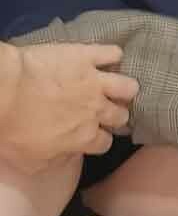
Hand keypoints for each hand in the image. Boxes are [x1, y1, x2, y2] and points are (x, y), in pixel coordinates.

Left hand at [0, 42, 138, 174]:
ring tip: (115, 87)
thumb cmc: (13, 127)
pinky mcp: (87, 55)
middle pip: (120, 115)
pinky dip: (113, 56)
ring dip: (123, 89)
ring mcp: (95, 81)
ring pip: (127, 86)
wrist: (4, 89)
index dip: (99, 139)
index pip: (105, 142)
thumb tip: (69, 156)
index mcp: (84, 137)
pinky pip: (113, 53)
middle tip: (105, 111)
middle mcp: (97, 110)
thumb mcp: (30, 161)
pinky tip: (107, 59)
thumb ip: (56, 162)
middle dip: (115, 115)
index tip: (92, 136)